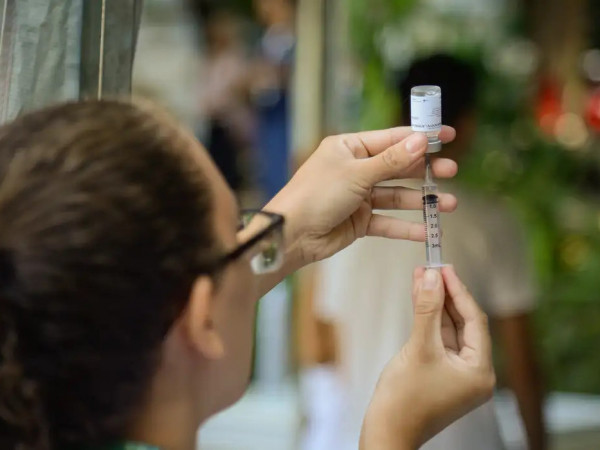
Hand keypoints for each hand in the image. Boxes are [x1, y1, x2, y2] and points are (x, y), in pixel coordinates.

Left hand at [265, 127, 456, 267]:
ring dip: (421, 201)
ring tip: (449, 205)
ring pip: (396, 196)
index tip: (447, 136)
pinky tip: (426, 231)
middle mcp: (355, 169)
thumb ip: (391, 161)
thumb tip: (420, 140)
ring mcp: (358, 196)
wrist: (292, 234)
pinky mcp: (359, 221)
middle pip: (397, 167)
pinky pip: (387, 221)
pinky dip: (405, 226)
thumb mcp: (356, 174)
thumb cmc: (316, 194)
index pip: (392, 139)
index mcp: (350, 148)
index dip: (420, 137)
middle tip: (451, 171)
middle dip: (424, 170)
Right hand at [360, 267, 494, 449]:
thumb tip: (432, 276)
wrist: (386, 433)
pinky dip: (429, 321)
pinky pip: (439, 341)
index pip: (475, 320)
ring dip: (434, 305)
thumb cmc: (403, 399)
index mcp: (480, 371)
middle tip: (431, 268)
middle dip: (445, 295)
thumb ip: (427, 309)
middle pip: (462, 323)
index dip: (459, 291)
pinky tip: (419, 299)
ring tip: (420, 277)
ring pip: (449, 330)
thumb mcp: (417, 346)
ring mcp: (457, 375)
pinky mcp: (441, 374)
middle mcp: (475, 373)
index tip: (444, 268)